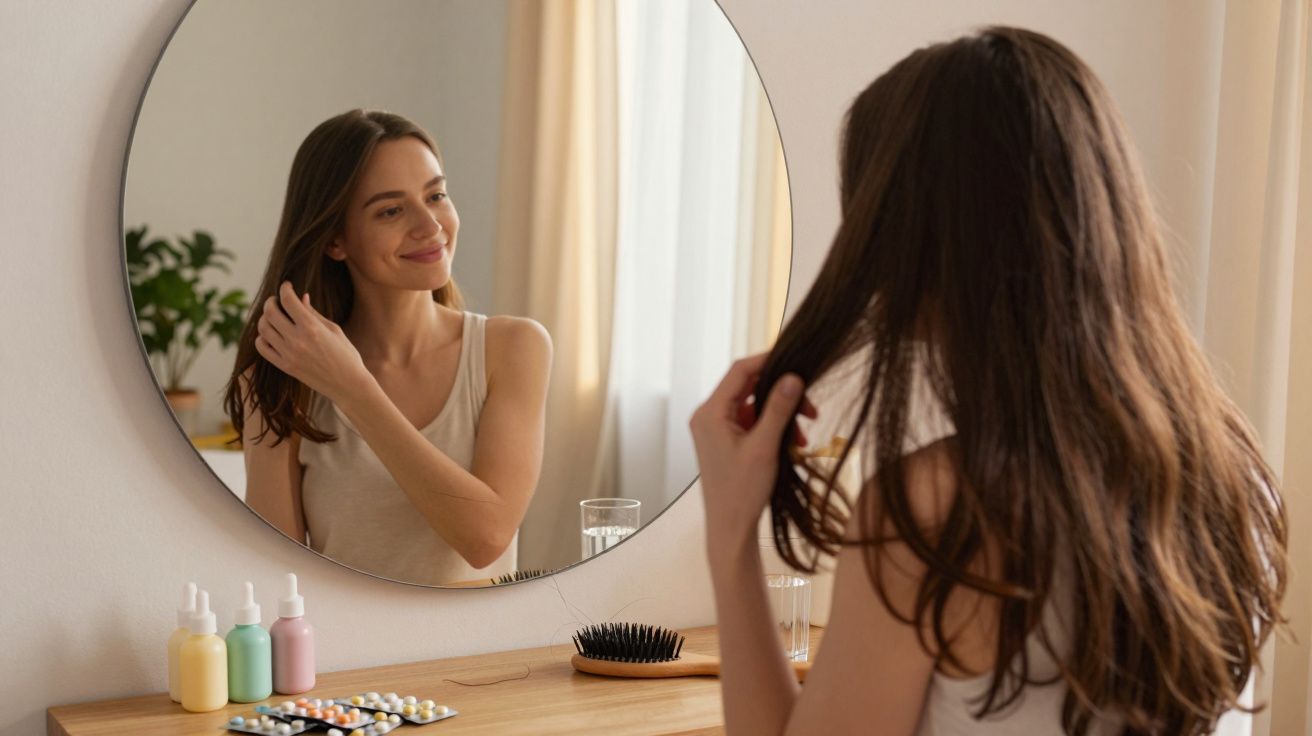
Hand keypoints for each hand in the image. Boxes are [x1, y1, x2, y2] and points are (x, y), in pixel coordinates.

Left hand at [254, 281, 370, 402]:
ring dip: (265, 318)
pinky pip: (263, 348)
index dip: (285, 288)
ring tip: (272, 317)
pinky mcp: (286, 367)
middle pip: (270, 312)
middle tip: (276, 301)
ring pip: (263, 329)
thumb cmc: (346, 355)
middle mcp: (298, 340)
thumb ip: (314, 313)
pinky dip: (262, 338)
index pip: (288, 300)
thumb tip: (301, 297)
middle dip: (271, 301)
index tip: (286, 286)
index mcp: (312, 327)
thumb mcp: (334, 330)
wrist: (349, 385)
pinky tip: (271, 335)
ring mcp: (289, 354)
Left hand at [689, 353, 816, 552]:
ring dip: (781, 415)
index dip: (768, 361)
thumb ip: (778, 409)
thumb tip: (793, 376)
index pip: (739, 371)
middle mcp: (708, 416)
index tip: (797, 362)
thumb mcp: (765, 447)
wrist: (730, 528)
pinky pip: (752, 422)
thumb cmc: (742, 492)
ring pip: (754, 406)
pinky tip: (791, 443)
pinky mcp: (725, 440)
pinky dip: (772, 428)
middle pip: (749, 387)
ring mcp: (716, 428)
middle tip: (810, 410)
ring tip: (801, 436)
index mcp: (710, 413)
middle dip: (782, 395)